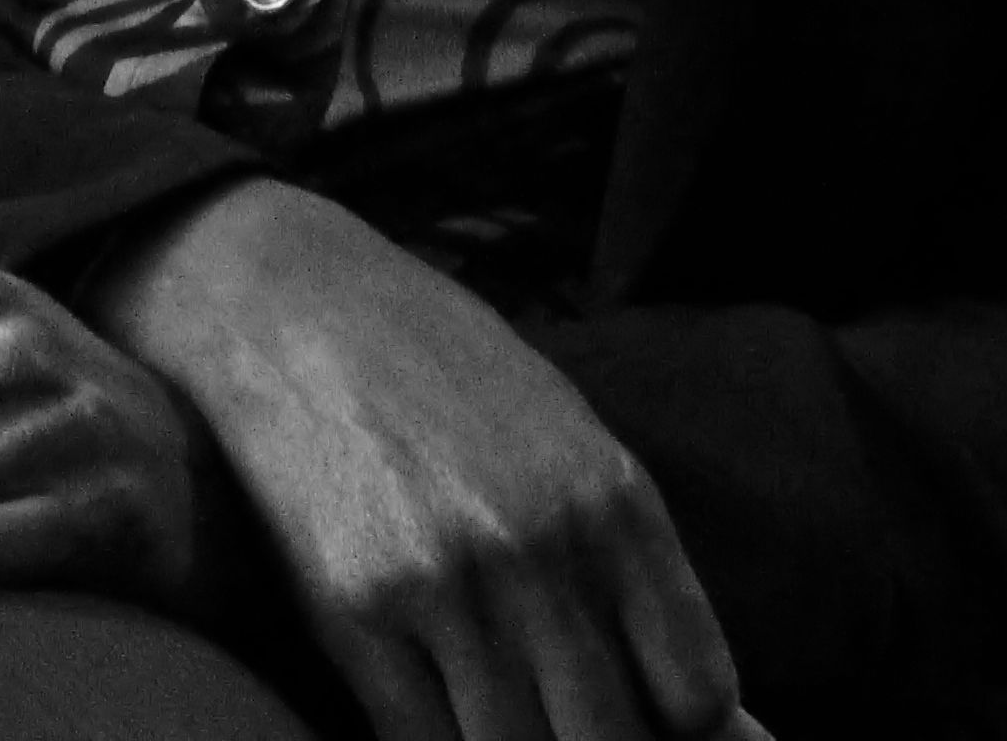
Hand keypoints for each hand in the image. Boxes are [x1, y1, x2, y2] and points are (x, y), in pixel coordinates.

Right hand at [89, 177, 770, 740]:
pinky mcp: (355, 615)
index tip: (650, 719)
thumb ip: (629, 566)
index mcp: (613, 499)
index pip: (698, 691)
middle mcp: (541, 548)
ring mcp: (447, 586)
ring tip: (507, 712)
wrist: (296, 306)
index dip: (684, 731)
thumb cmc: (446, 376)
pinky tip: (441, 711)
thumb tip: (710, 716)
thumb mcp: (566, 440)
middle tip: (569, 716)